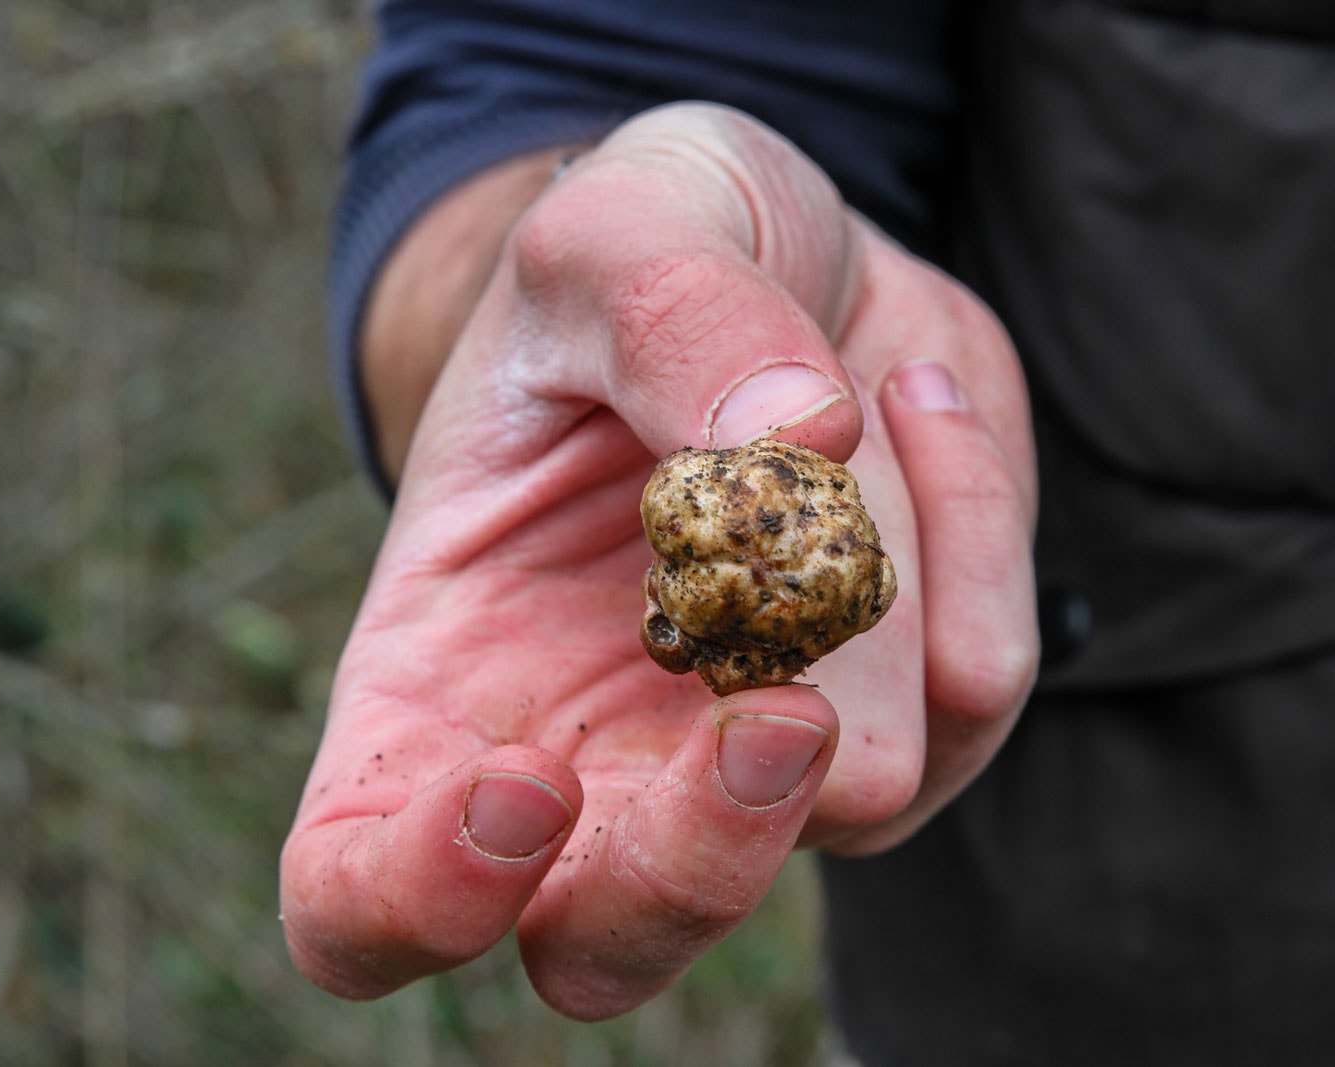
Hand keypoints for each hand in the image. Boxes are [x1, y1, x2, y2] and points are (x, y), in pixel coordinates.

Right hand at [280, 103, 1036, 1017]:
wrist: (774, 254)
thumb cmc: (635, 258)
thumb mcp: (617, 229)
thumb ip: (670, 318)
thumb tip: (796, 441)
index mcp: (442, 672)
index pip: (359, 890)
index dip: (420, 900)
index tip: (525, 782)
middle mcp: (592, 752)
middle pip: (610, 944)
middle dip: (703, 861)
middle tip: (779, 715)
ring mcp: (755, 744)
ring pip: (839, 820)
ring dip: (886, 622)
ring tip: (874, 389)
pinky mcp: (903, 700)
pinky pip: (971, 690)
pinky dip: (975, 539)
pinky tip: (920, 399)